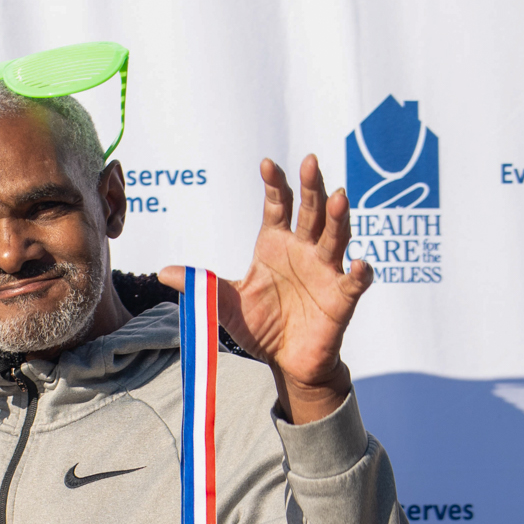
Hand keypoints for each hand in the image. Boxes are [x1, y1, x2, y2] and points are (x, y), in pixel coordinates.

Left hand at [160, 155, 371, 423]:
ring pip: (336, 237)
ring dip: (338, 218)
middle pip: (311, 212)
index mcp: (276, 245)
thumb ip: (202, 284)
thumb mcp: (224, 304)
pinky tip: (360, 265)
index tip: (266, 164)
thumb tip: (162, 272)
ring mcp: (326, 272)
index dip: (274, 186)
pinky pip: (354, 283)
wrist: (285, 361)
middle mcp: (304, 251)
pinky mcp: (341, 298)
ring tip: (339, 198)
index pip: (277, 207)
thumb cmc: (260, 325)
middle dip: (312, 188)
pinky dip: (360, 273)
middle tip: (310, 162)